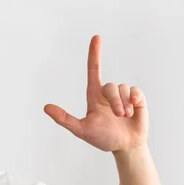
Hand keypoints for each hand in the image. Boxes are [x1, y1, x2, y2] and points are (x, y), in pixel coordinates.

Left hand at [44, 35, 148, 152]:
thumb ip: (64, 119)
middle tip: (118, 116)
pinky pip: (136, 91)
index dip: (94, 54)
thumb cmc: (102, 138)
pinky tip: (134, 109)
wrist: (125, 147)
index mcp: (94, 96)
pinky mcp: (137, 99)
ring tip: (124, 117)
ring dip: (124, 104)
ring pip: (123, 88)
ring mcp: (123, 95)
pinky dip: (135, 99)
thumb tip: (46, 107)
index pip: (93, 70)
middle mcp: (108, 93)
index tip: (96, 37)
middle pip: (110, 86)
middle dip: (115, 101)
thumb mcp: (82, 130)